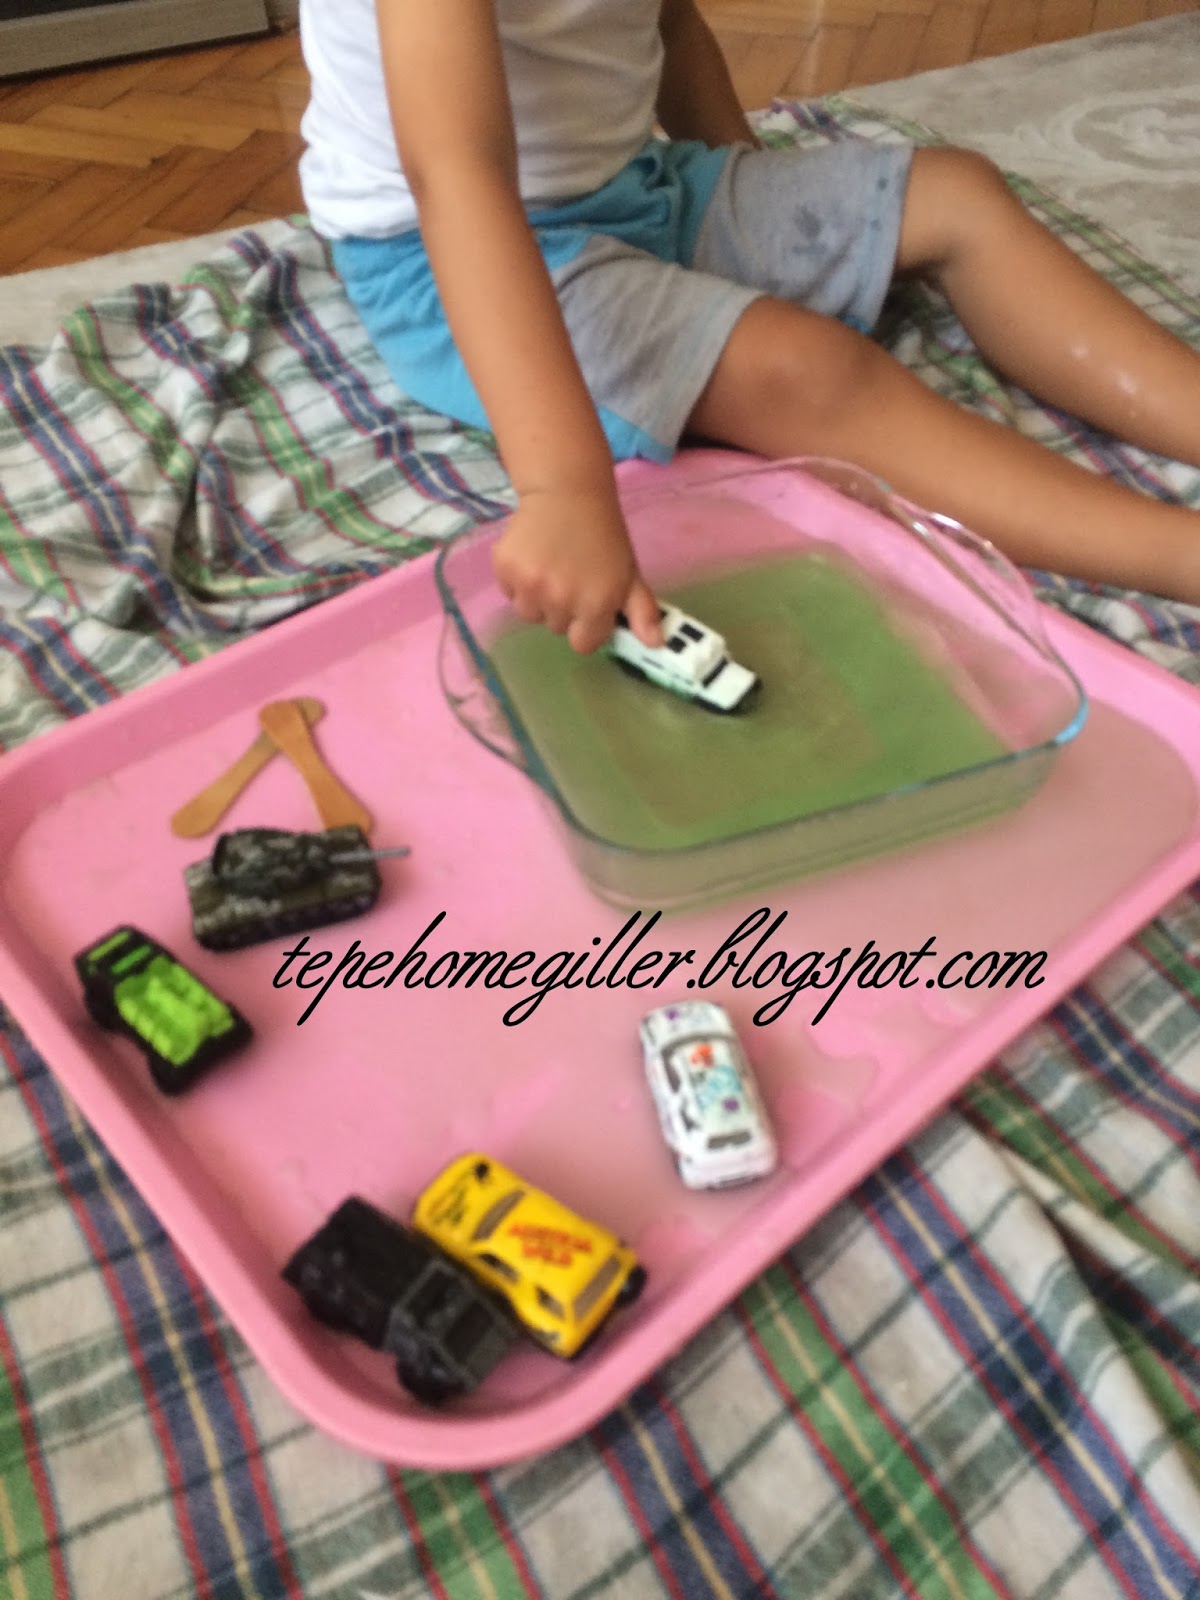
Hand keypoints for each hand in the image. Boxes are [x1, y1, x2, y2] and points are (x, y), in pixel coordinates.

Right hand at [492, 485, 662, 654]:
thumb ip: (642, 611)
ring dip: (538, 598)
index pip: (583, 644)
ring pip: (530, 613)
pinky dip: (518, 581)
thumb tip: (656, 644)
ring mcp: (530, 586)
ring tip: (549, 567)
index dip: (586, 626)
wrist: (567, 492)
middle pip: (556, 627)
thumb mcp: (630, 574)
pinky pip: (510, 593)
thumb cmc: (603, 535)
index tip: (587, 604)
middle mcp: (561, 600)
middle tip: (570, 576)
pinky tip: (532, 557)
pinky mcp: (505, 570)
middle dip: (563, 609)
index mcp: (595, 605)